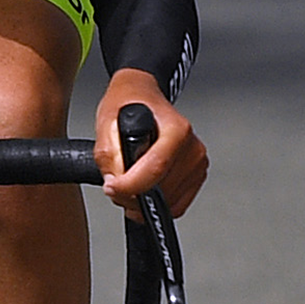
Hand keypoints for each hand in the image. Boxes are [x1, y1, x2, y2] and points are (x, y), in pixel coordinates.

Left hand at [94, 69, 206, 219]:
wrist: (142, 98)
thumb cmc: (128, 105)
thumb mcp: (107, 122)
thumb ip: (109, 154)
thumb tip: (116, 181)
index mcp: (176, 129)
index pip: (156, 168)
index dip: (129, 186)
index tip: (111, 187)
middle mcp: (192, 147)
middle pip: (162, 190)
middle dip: (132, 196)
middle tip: (115, 186)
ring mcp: (197, 163)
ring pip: (169, 202)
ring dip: (143, 202)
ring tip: (129, 183)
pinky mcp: (196, 176)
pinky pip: (177, 205)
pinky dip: (157, 204)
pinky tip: (144, 188)